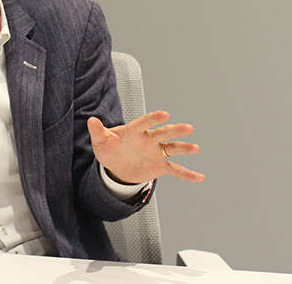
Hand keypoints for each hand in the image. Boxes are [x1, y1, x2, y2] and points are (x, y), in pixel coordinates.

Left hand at [87, 111, 204, 183]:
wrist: (116, 165)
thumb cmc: (109, 148)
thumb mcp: (101, 141)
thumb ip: (98, 131)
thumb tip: (91, 120)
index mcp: (135, 131)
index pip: (145, 123)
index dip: (154, 119)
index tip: (164, 114)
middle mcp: (149, 140)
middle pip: (163, 133)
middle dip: (175, 131)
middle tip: (188, 128)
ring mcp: (156, 152)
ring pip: (172, 148)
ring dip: (183, 148)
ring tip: (195, 148)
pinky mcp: (161, 166)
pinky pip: (176, 170)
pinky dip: (187, 174)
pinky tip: (200, 177)